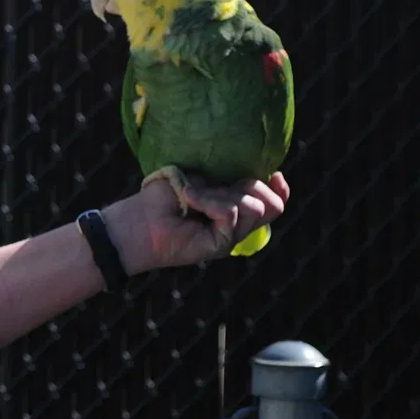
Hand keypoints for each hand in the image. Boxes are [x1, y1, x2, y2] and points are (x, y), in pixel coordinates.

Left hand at [103, 171, 290, 273]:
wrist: (138, 220)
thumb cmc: (162, 196)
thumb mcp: (200, 178)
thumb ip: (227, 178)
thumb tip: (259, 173)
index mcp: (235, 206)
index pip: (274, 202)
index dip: (280, 188)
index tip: (275, 173)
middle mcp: (237, 224)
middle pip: (272, 205)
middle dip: (251, 186)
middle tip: (219, 184)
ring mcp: (230, 236)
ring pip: (255, 209)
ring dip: (224, 195)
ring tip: (194, 195)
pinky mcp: (221, 245)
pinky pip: (232, 215)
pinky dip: (211, 202)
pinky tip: (190, 199)